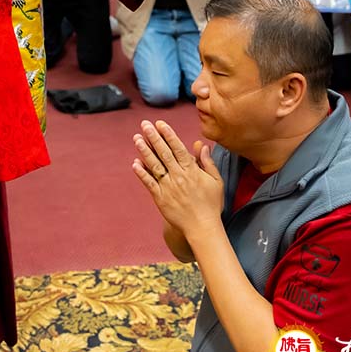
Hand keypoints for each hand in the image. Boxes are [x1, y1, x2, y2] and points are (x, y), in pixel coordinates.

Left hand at [132, 120, 223, 241]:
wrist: (202, 227)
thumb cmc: (211, 204)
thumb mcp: (215, 181)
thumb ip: (208, 162)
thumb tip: (202, 145)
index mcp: (192, 171)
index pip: (178, 148)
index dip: (168, 135)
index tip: (160, 124)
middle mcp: (178, 177)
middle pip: (164, 153)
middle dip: (154, 137)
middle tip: (145, 124)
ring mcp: (168, 187)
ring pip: (154, 165)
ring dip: (144, 151)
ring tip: (137, 138)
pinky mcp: (160, 198)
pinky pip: (149, 183)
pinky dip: (141, 173)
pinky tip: (134, 163)